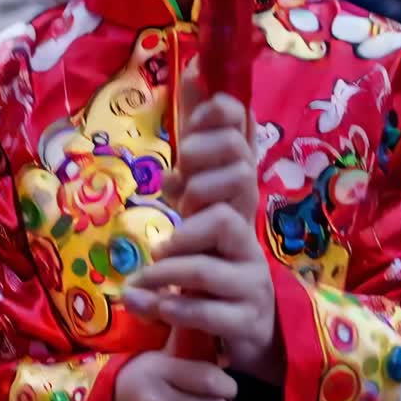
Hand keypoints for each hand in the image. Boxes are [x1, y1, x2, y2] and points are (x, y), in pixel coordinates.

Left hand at [123, 63, 283, 383]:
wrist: (244, 332)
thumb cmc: (215, 260)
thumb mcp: (202, 204)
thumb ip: (197, 149)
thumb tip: (197, 69)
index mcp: (236, 206)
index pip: (242, 149)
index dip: (221, 130)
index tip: (190, 134)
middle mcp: (248, 234)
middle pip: (239, 186)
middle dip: (203, 184)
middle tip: (176, 201)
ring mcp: (251, 278)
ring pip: (223, 245)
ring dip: (180, 252)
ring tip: (152, 266)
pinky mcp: (243, 320)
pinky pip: (214, 307)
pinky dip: (177, 303)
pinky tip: (149, 302)